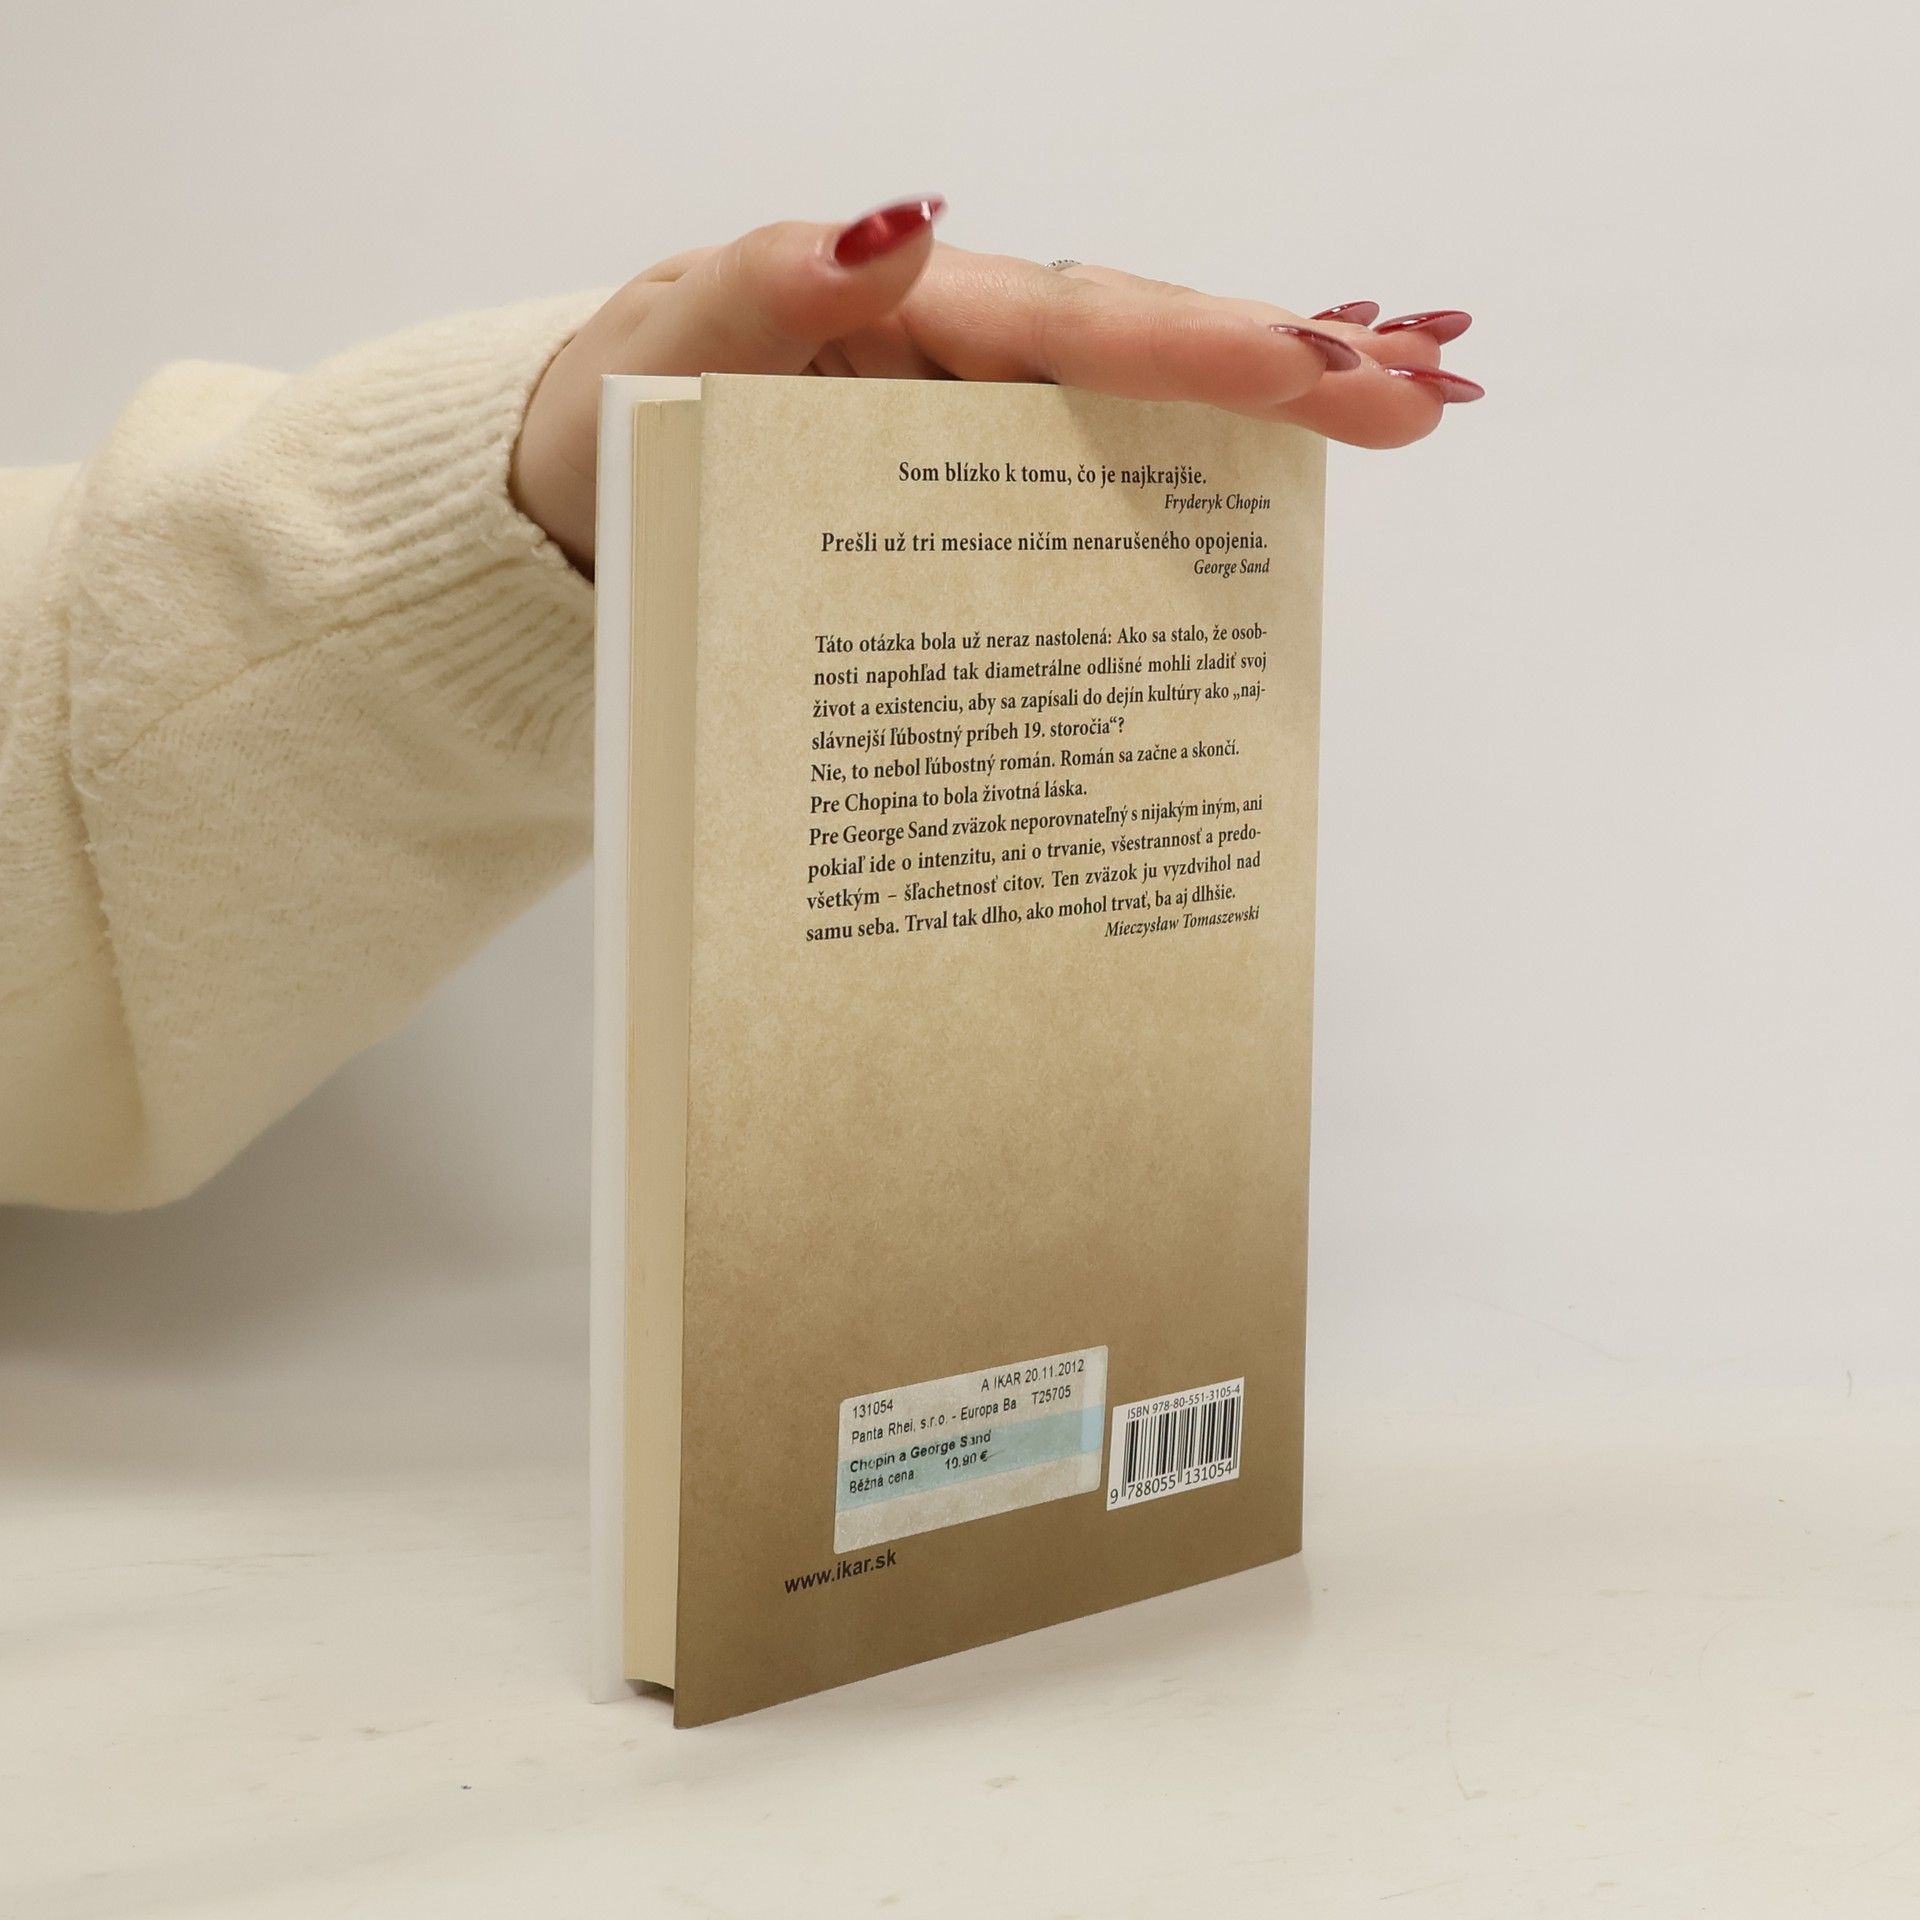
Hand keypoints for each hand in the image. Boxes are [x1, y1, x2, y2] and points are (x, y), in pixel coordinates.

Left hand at [510, 196, 1481, 569]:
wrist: (571, 510)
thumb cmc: (615, 422)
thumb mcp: (675, 346)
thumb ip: (774, 289)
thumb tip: (916, 227)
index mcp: (908, 318)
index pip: (1078, 323)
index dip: (1203, 346)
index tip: (1321, 369)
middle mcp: (958, 363)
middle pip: (1142, 355)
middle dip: (1283, 370)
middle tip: (1422, 398)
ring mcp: (968, 430)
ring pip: (1135, 415)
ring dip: (1268, 418)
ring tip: (1401, 413)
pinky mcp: (960, 495)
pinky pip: (1083, 480)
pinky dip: (1185, 481)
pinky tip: (1269, 497)